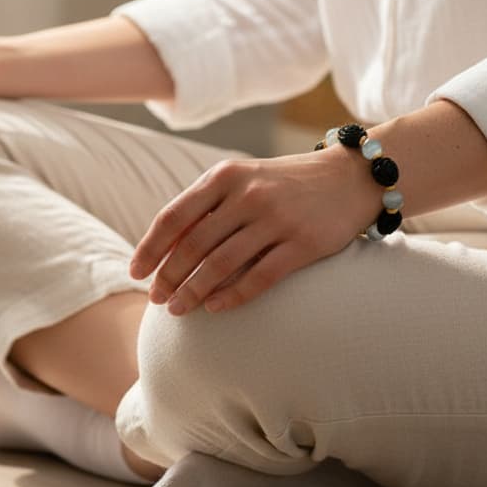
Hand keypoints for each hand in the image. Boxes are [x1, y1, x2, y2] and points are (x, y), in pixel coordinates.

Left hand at [128, 150, 380, 315]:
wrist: (349, 176)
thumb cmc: (284, 183)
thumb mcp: (243, 179)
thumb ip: (207, 205)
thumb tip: (165, 247)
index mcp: (226, 176)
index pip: (174, 215)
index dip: (151, 248)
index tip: (136, 272)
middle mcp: (248, 195)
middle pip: (193, 245)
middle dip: (169, 276)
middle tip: (156, 300)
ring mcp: (277, 219)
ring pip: (221, 264)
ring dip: (193, 291)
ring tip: (178, 310)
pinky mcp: (304, 244)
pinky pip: (259, 277)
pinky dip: (232, 296)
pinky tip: (215, 308)